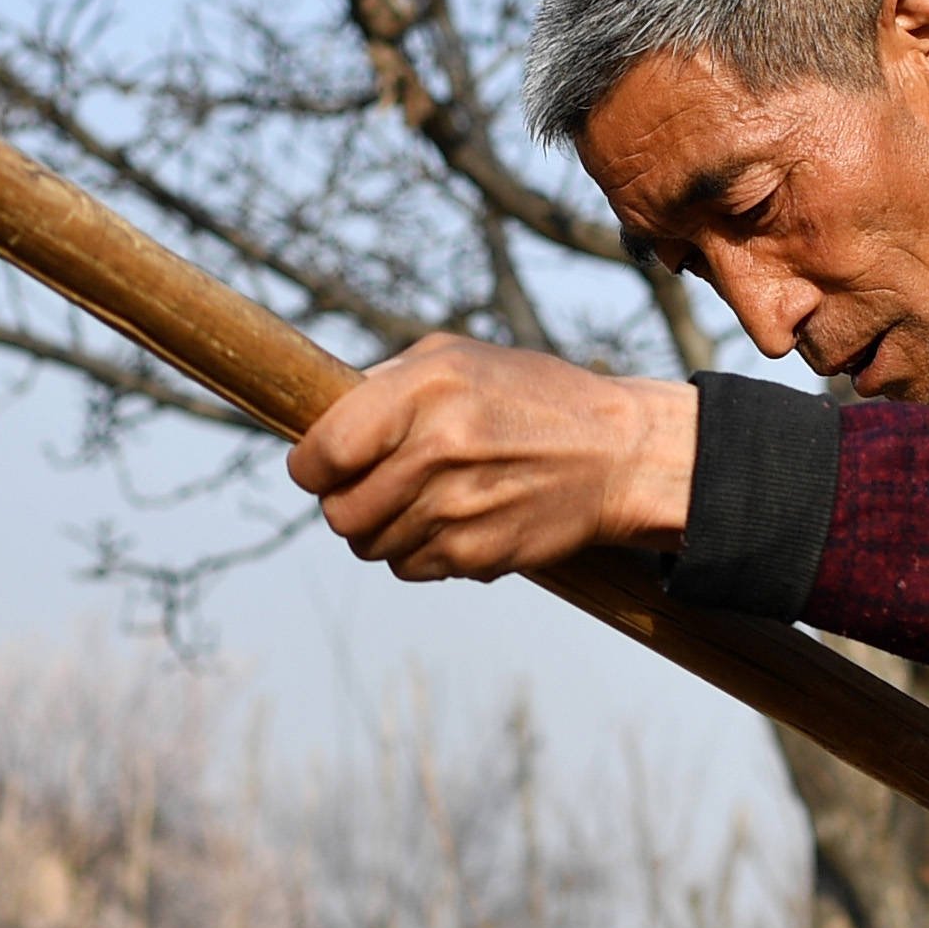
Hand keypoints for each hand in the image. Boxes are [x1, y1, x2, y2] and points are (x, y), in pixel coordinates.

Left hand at [289, 338, 696, 581]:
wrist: (616, 453)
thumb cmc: (530, 398)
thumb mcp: (457, 359)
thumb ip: (385, 384)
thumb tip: (319, 419)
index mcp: (423, 390)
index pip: (321, 455)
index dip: (312, 467)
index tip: (323, 467)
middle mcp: (436, 448)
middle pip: (339, 512)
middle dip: (346, 504)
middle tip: (372, 489)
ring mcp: (457, 507)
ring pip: (370, 546)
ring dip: (383, 531)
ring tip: (421, 502)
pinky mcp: (478, 553)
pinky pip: (411, 568)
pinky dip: (421, 552)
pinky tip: (454, 522)